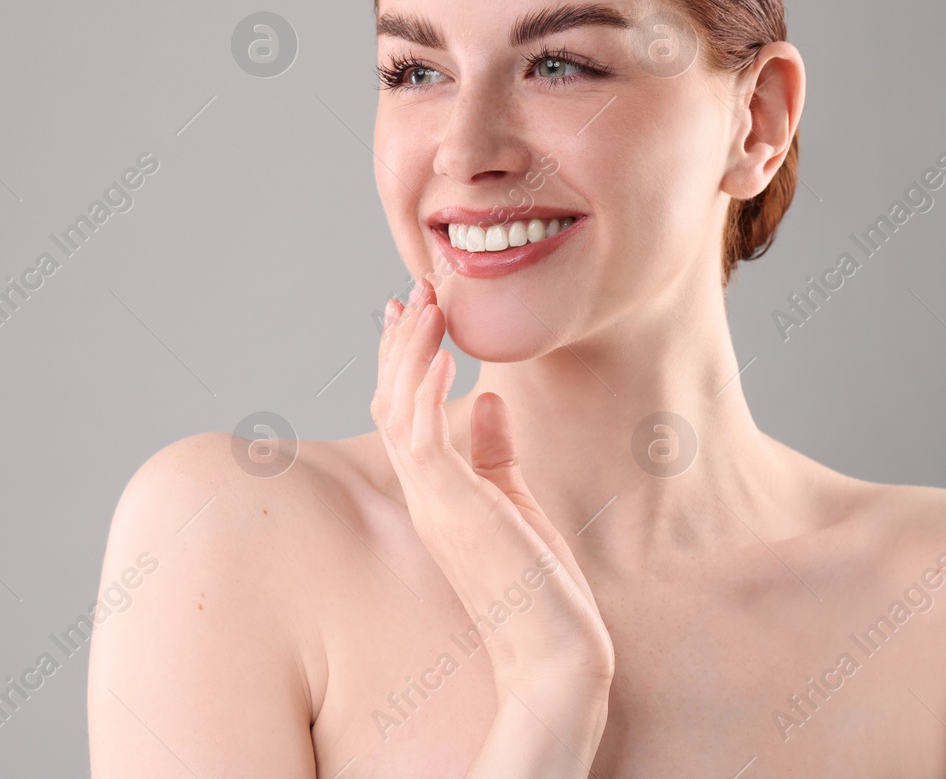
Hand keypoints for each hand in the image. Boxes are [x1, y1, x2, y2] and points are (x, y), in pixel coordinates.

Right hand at [370, 278, 614, 691]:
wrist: (554, 657)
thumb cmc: (539, 592)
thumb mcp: (516, 505)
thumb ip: (495, 453)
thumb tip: (487, 398)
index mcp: (436, 493)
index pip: (403, 412)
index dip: (403, 357)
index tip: (412, 309)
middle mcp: (424, 494)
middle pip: (391, 400)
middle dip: (400, 340)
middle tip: (414, 288)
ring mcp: (433, 502)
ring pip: (398, 408)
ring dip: (410, 348)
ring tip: (426, 299)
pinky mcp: (452, 508)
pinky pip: (423, 435)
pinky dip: (426, 385)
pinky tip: (444, 348)